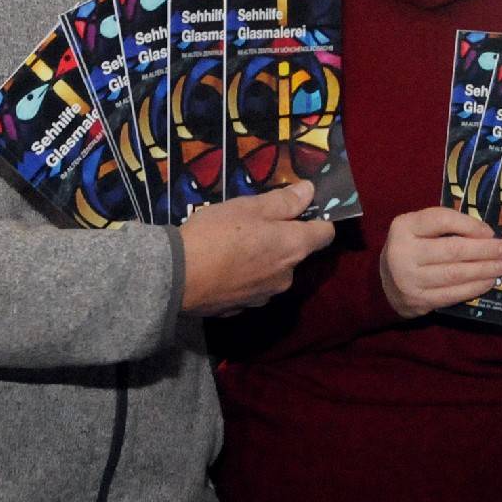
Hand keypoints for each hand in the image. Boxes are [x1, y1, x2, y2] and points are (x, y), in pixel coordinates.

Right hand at [179, 182, 336, 315]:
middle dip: (282, 238)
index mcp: (294, 248)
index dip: (318, 219)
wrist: (176, 278)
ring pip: (273, 271)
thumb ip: (284, 201)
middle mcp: (286, 277)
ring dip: (262, 259)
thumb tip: (310, 191)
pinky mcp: (241, 309)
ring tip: (233, 245)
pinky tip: (222, 267)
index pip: (326, 233)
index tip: (303, 209)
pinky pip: (251, 287)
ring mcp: (264, 297)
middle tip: (254, 223)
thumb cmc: (217, 234)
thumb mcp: (250, 207)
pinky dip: (244, 277)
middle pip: (296, 253)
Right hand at [380, 206, 501, 318]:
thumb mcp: (419, 229)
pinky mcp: (418, 301)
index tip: (490, 231)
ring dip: (484, 270)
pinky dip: (474, 288)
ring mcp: (409, 280)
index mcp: (403, 227)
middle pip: (452, 249)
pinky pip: (452, 294)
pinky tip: (488, 282)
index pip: (441, 220)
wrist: (384, 285)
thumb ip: (445, 226)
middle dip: (485, 250)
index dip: (469, 225)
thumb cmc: (411, 248)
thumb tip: (486, 234)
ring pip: (455, 274)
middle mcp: (403, 252)